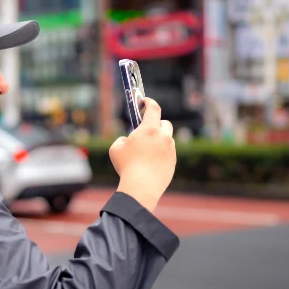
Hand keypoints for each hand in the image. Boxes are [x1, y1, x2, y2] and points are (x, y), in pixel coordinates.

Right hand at [109, 98, 175, 212]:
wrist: (141, 187)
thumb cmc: (126, 166)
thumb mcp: (116, 148)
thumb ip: (123, 139)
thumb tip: (129, 140)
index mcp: (149, 130)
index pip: (154, 108)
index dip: (149, 102)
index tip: (145, 101)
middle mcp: (163, 137)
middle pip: (165, 123)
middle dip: (157, 124)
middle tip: (147, 131)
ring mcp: (170, 150)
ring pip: (167, 140)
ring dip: (159, 141)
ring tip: (147, 151)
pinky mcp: (173, 162)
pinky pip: (168, 153)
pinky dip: (161, 154)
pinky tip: (151, 163)